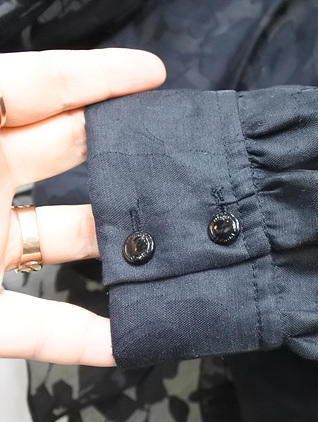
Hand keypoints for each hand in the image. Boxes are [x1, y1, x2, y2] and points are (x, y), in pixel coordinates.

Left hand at [0, 49, 165, 365]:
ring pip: (61, 240)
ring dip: (117, 248)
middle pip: (64, 156)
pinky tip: (124, 337)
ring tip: (170, 244)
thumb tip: (23, 73)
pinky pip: (33, 322)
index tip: (152, 74)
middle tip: (180, 157)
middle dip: (124, 155)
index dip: (95, 76)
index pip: (33, 87)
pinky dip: (79, 334)